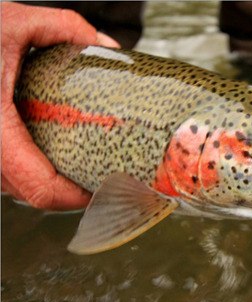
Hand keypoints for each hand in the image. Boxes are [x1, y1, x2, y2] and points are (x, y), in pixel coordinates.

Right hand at [1, 2, 119, 209]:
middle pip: (29, 193)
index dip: (74, 197)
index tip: (102, 186)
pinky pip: (0, 173)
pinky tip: (46, 152)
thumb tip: (108, 48)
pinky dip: (26, 170)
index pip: (38, 186)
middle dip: (66, 191)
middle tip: (97, 175)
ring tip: (77, 165)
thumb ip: (64, 28)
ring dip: (45, 183)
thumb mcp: (13, 22)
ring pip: (12, 187)